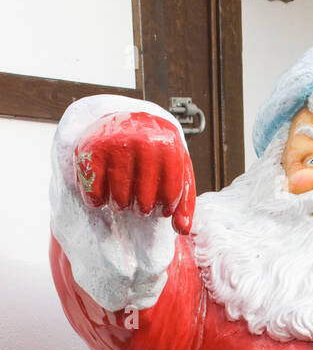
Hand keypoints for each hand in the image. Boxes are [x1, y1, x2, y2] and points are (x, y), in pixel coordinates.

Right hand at [74, 111, 195, 233]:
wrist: (126, 119)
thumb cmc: (157, 152)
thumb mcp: (178, 170)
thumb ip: (184, 201)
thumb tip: (182, 230)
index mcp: (168, 146)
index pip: (169, 198)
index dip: (165, 208)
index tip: (160, 204)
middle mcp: (142, 142)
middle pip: (143, 204)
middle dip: (141, 208)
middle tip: (138, 198)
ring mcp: (115, 144)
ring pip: (119, 202)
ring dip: (119, 205)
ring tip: (121, 194)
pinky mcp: (91, 149)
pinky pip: (93, 194)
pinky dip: (96, 200)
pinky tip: (102, 191)